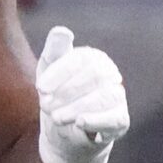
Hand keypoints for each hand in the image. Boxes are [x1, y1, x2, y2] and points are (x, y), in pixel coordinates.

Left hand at [33, 26, 131, 162]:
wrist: (61, 131)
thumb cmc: (55, 94)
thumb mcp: (48, 70)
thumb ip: (54, 49)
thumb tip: (62, 31)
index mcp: (93, 58)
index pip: (81, 59)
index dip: (60, 73)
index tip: (41, 88)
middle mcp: (110, 74)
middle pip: (95, 76)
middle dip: (67, 92)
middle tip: (46, 105)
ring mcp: (118, 97)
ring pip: (105, 97)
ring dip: (77, 108)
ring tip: (56, 118)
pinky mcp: (121, 120)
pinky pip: (115, 119)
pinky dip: (97, 120)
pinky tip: (80, 123)